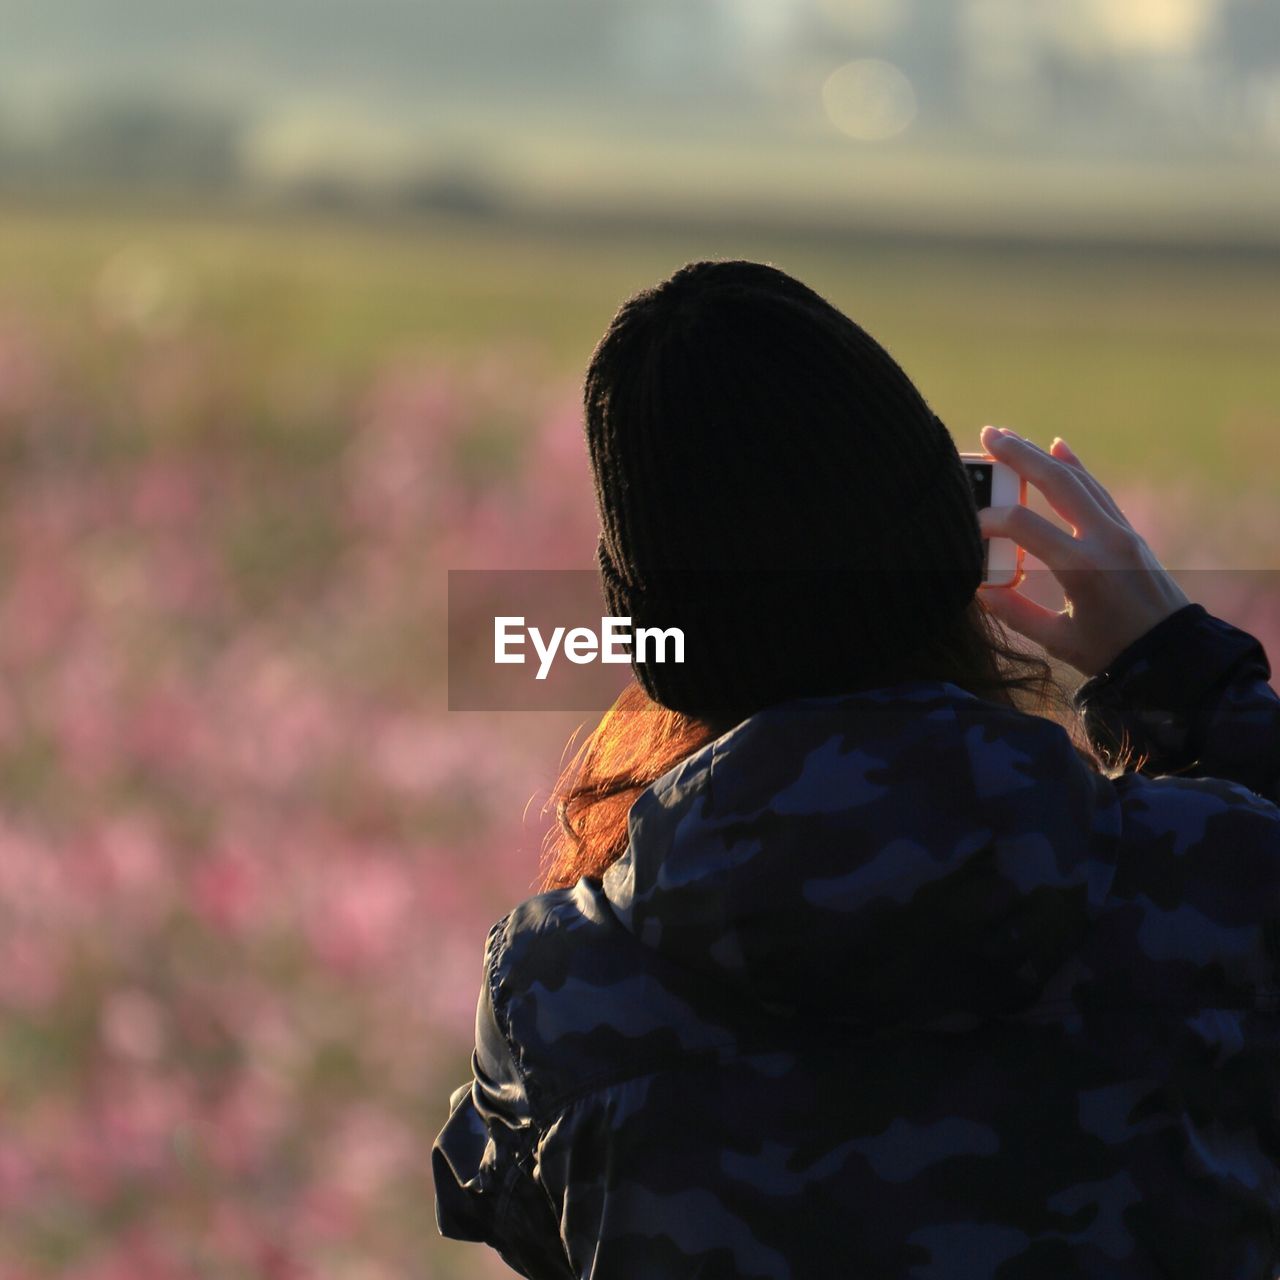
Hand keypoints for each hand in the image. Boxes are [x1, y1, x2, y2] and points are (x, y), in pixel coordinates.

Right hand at [975, 425, 1190, 677]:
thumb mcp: (1058, 641)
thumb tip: (978, 590)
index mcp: (1081, 568)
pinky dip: (1076, 467)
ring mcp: (1120, 531)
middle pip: (1056, 483)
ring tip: (1010, 437)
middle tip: (988, 433)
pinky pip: (1096, 490)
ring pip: (1077, 480)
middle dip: (1020, 456)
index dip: (990, 519)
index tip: (967, 524)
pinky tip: (1059, 446)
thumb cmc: (1112, 653)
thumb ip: (1015, 613)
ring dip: (1042, 455)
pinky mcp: (1128, 532)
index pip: (1024, 525)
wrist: (1174, 652)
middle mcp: (1103, 539)